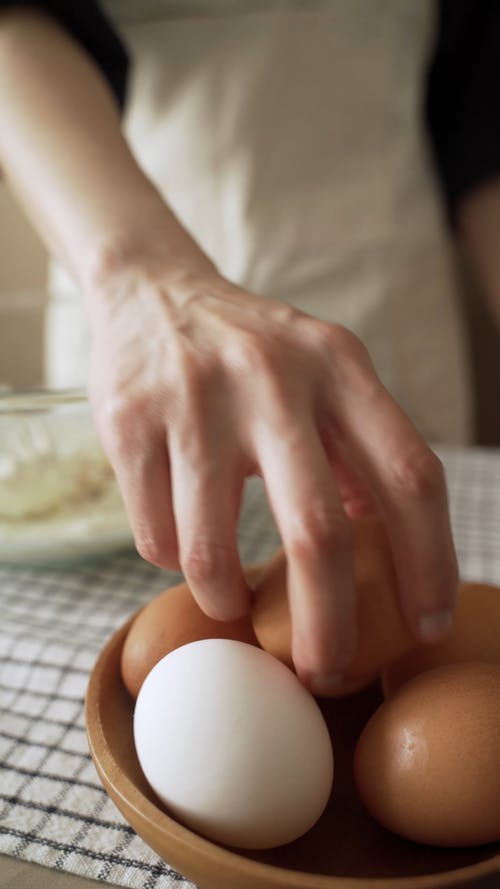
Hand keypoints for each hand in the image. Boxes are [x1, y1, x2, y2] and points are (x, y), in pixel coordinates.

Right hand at [88, 263, 457, 694]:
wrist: (152, 291)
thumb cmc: (251, 346)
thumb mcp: (322, 367)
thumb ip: (359, 443)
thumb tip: (387, 535)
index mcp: (338, 366)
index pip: (409, 474)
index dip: (428, 561)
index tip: (425, 624)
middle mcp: (272, 378)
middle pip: (317, 533)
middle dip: (326, 626)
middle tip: (324, 672)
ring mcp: (194, 400)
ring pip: (211, 548)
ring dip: (227, 599)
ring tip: (233, 608)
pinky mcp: (129, 421)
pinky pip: (154, 534)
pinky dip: (173, 563)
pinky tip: (180, 545)